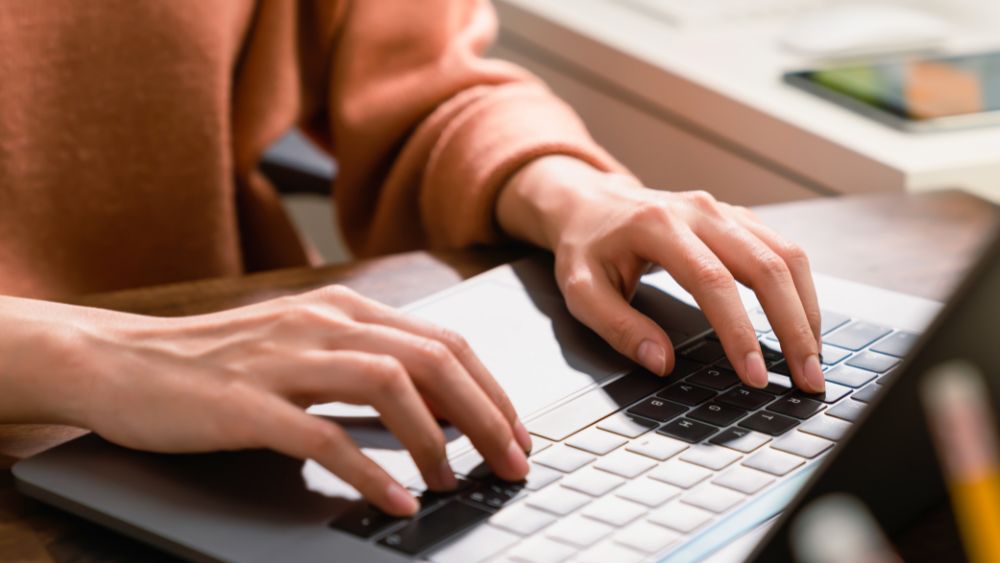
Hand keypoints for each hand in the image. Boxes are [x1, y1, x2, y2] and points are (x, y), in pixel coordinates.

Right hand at [0, 289, 531, 515]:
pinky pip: (324, 437)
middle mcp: (322, 322)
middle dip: (486, 415)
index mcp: (344, 308)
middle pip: (432, 359)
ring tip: (457, 482)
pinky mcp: (246, 402)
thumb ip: (365, 362)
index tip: (516, 432)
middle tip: (512, 461)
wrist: (122, 361)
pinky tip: (396, 499)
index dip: (491, 390)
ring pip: (390, 386)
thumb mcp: (303, 346)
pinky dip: (370, 471)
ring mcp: (284, 359)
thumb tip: (437, 404)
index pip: (444, 341)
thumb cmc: (217, 361)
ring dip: (436, 440)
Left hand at [497, 155, 823, 391]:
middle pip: (765, 266)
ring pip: (786, 255)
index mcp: (658, 225)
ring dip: (806, 310)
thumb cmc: (585, 247)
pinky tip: (803, 324)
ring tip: (813, 359)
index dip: (739, 331)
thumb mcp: (581, 291)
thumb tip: (661, 362)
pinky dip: (800, 290)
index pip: (712, 281)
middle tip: (806, 378)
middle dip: (793, 327)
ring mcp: (723, 211)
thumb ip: (618, 327)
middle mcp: (699, 211)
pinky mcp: (737, 218)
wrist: (589, 202)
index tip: (755, 375)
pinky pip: (783, 250)